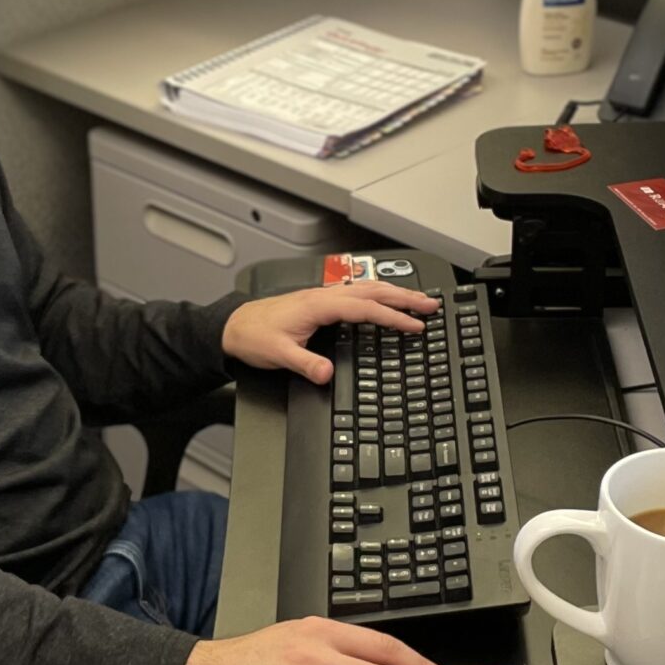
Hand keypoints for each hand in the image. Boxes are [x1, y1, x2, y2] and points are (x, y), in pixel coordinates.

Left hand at [221, 282, 440, 383]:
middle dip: (404, 297)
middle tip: (431, 305)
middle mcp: (323, 297)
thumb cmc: (253, 336)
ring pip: (366, 289)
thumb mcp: (278, 355)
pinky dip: (377, 295)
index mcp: (318, 305)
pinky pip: (357, 294)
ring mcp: (323, 297)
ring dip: (394, 293)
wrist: (233, 326)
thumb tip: (327, 374)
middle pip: (372, 292)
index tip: (414, 326)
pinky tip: (385, 300)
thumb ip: (305, 364)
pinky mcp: (320, 302)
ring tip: (418, 299)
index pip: (365, 309)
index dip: (392, 317)